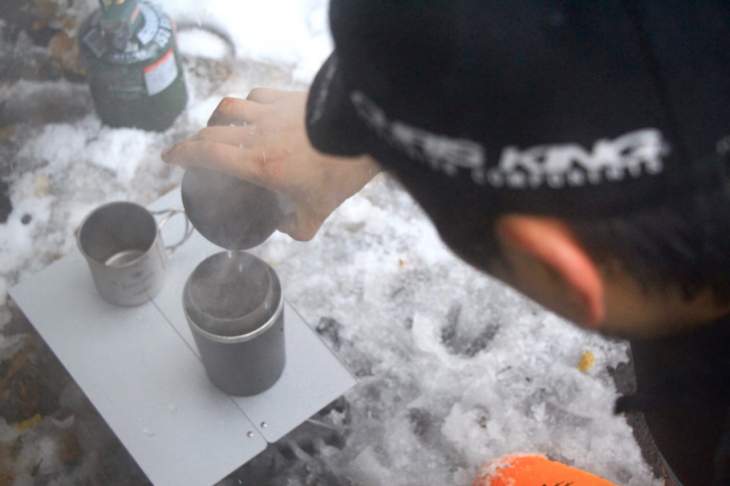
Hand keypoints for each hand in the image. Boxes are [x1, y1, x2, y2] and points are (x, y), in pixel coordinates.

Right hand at [161, 88, 380, 240]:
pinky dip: (247, 104)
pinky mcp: (288, 97)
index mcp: (258, 164)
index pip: (206, 154)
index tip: (169, 157)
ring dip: (216, 119)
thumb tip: (285, 228)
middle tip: (191, 151)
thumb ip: (297, 228)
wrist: (364, 131)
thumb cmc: (340, 170)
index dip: (182, 155)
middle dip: (195, 142)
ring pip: (230, 107)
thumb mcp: (318, 211)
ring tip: (216, 128)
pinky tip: (252, 110)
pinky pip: (257, 96)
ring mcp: (272, 112)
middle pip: (212, 132)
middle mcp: (257, 134)